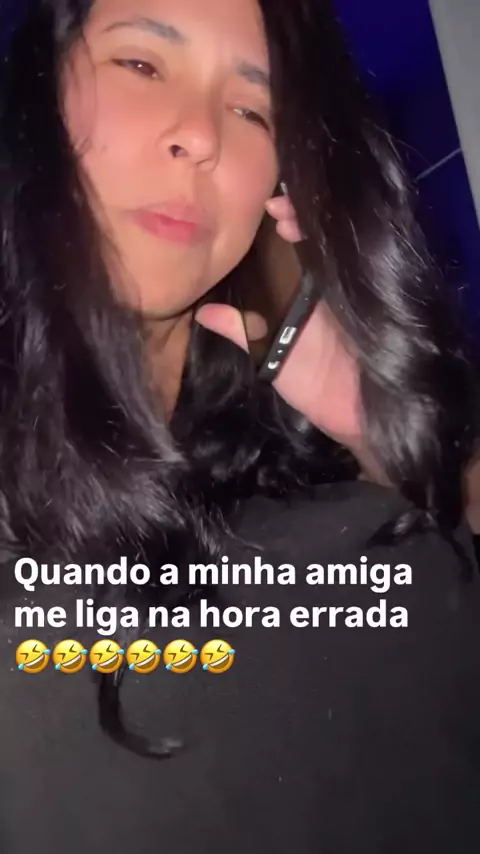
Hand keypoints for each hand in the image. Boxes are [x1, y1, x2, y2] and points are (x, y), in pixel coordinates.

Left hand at [195, 193, 362, 446]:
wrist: (359, 414)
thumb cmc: (316, 385)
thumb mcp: (271, 355)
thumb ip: (241, 332)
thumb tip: (203, 312)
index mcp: (301, 291)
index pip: (289, 248)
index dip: (280, 225)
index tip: (266, 209)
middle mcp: (327, 282)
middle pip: (313, 238)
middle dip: (297, 215)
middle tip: (276, 204)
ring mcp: (352, 286)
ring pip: (336, 244)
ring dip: (317, 224)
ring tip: (291, 211)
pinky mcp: (374, 296)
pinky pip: (362, 265)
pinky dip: (349, 246)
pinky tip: (330, 229)